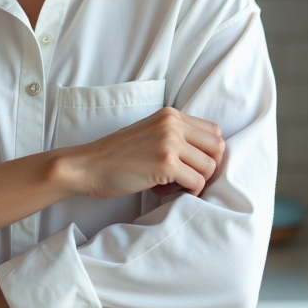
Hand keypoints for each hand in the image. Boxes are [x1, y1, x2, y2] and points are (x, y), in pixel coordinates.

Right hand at [54, 107, 223, 199]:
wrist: (89, 166)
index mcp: (170, 115)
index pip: (214, 131)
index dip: (209, 152)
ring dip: (195, 182)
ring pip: (209, 168)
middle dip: (208, 168)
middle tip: (188, 178)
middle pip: (218, 148)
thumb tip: (207, 156)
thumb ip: (175, 136)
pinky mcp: (165, 163)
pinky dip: (186, 192)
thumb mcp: (149, 133)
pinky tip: (164, 189)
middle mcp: (172, 124)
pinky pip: (197, 182)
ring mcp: (169, 142)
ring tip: (172, 184)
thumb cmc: (117, 156)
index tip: (194, 165)